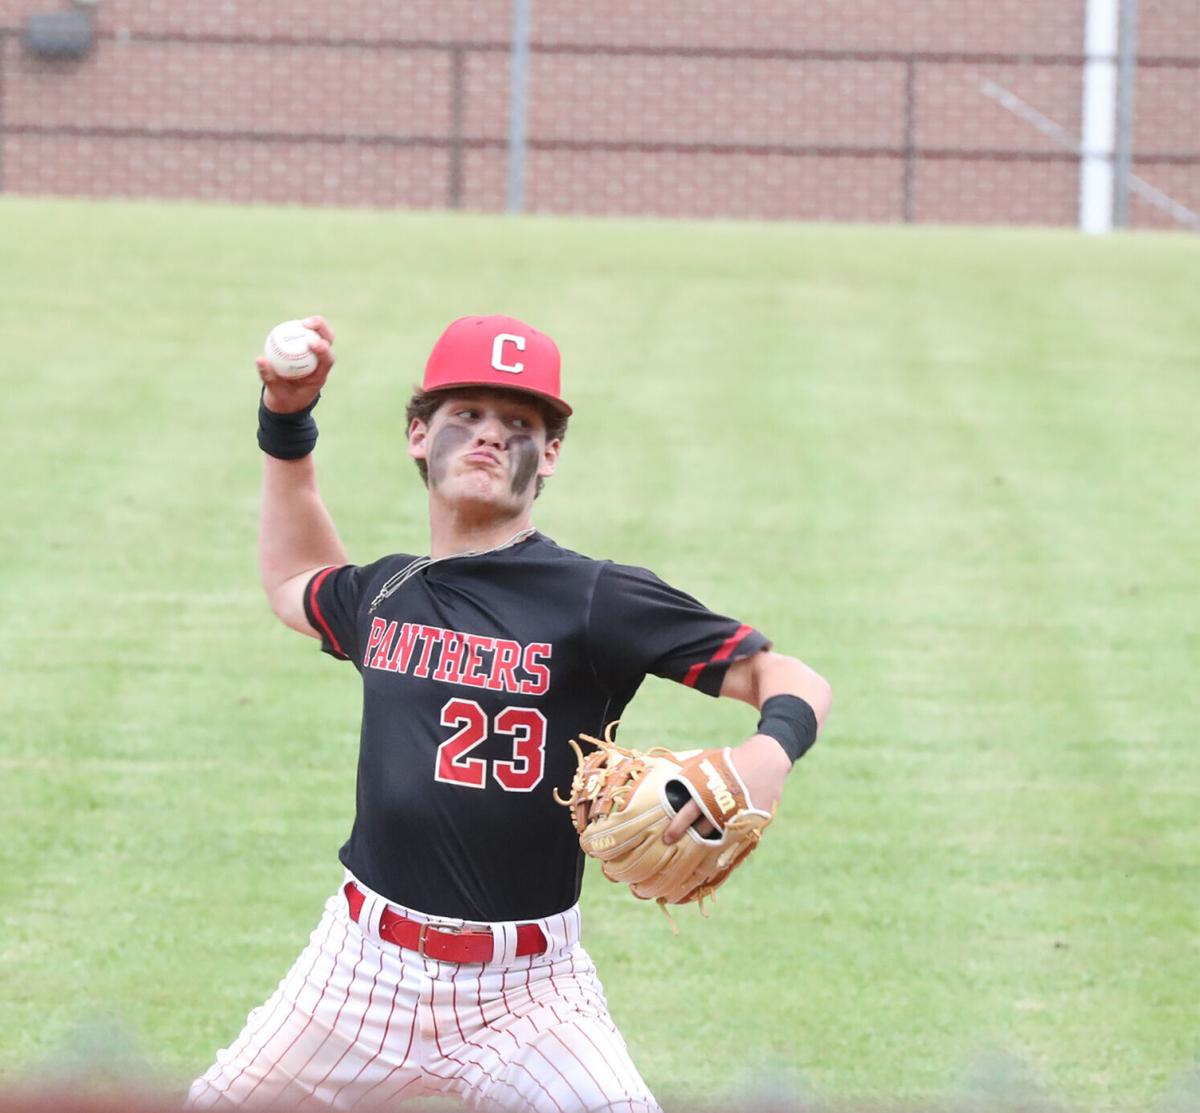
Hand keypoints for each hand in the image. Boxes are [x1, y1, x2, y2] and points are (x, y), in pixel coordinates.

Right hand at [257, 315, 335, 412]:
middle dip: (321, 329)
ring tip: (302, 322)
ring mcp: (316, 353)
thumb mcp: (276, 390)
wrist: (289, 399)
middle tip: (306, 324)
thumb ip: (268, 376)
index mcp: (319, 375)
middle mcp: (321, 362)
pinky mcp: (308, 347)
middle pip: (328, 340)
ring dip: (314, 324)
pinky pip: (306, 334)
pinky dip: (300, 328)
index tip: (311, 343)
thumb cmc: (285, 397)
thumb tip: (259, 359)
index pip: (327, 360)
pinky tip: (291, 324)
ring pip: (321, 334)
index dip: (323, 349)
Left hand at [663, 733, 790, 843]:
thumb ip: (690, 776)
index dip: (677, 826)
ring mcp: (741, 814)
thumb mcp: (708, 763)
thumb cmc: (732, 761)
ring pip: (720, 836)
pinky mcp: (755, 820)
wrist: (766, 759)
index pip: (689, 812)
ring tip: (698, 849)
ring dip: (708, 842)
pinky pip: (739, 836)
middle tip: (680, 847)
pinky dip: (728, 842)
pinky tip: (719, 847)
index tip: (667, 838)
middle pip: (704, 828)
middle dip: (691, 838)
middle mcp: (725, 804)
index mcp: (711, 789)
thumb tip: (665, 782)